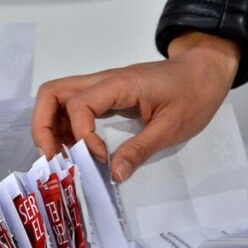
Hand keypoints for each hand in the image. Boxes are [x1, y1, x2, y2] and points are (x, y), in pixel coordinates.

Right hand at [32, 32, 239, 181]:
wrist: (204, 72)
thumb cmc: (194, 94)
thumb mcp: (172, 127)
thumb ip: (140, 149)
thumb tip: (114, 174)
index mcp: (119, 84)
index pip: (78, 105)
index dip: (82, 136)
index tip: (98, 159)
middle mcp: (102, 82)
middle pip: (51, 93)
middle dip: (43, 127)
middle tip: (52, 158)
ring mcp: (100, 88)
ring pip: (56, 99)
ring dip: (50, 128)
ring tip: (61, 157)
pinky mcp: (103, 97)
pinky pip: (71, 108)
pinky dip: (66, 129)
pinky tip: (76, 151)